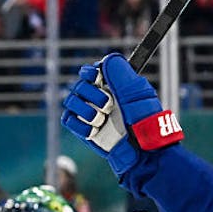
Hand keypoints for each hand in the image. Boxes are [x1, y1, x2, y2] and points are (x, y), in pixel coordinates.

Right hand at [61, 53, 183, 177]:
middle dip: (91, 94)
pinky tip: (94, 131)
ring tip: (101, 120)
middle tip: (108, 105)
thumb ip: (120, 74)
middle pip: (78, 85)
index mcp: (113, 87)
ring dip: (86, 110)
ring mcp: (92, 114)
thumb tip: (106, 59)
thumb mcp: (136, 93)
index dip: (90, 72)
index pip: (91, 72)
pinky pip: (68, 119)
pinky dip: (79, 124)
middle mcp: (100, 99)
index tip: (96, 76)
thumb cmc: (144, 123)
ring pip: (71, 100)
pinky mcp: (85, 130)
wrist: (141, 152)